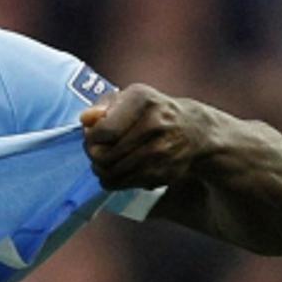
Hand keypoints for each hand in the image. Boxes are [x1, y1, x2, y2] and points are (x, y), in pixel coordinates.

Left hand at [80, 83, 213, 191]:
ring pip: (112, 173)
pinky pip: (123, 183)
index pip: (103, 131)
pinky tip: (118, 171)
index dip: (91, 138)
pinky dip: (114, 180)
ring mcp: (160, 151)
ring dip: (101, 170)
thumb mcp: (131, 98)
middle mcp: (154, 124)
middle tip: (96, 151)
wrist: (195, 131)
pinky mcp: (162, 172)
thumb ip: (104, 106)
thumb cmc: (153, 112)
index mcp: (143, 100)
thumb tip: (86, 119)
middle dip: (94, 155)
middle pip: (105, 155)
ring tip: (104, 162)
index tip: (93, 136)